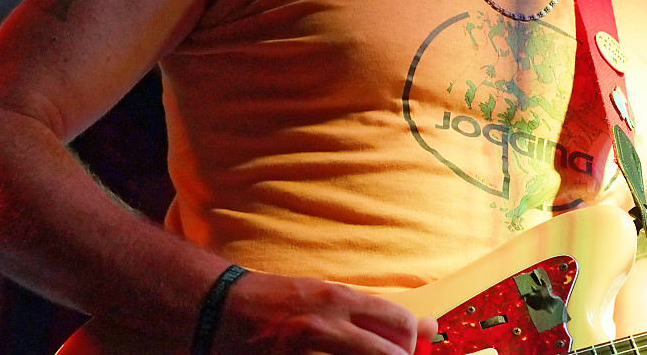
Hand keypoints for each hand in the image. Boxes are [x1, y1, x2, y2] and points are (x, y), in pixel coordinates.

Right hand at [216, 270, 437, 354]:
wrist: (219, 307)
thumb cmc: (276, 300)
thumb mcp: (326, 296)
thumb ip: (372, 312)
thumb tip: (427, 325)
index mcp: (338, 299)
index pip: (398, 321)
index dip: (410, 341)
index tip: (409, 349)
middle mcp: (325, 324)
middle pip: (387, 353)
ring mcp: (304, 351)